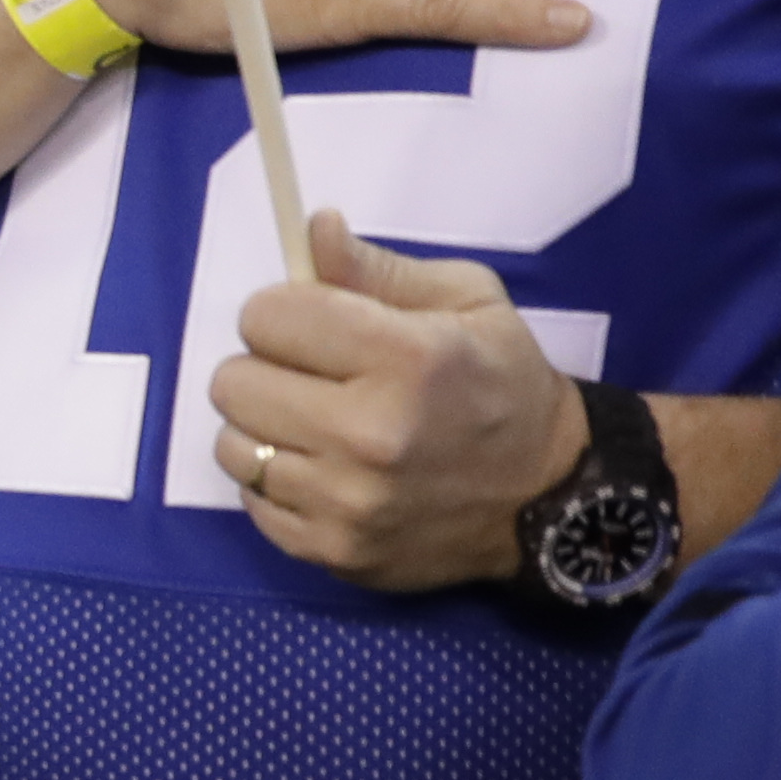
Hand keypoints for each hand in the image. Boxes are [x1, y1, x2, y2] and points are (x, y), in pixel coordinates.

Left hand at [200, 206, 589, 591]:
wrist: (547, 492)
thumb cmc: (503, 382)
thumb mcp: (466, 301)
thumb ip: (376, 269)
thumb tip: (314, 229)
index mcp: (406, 359)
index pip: (266, 317)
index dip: (284, 311)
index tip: (312, 322)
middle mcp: (371, 435)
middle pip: (233, 383)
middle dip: (265, 367)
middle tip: (312, 376)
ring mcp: (348, 502)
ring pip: (234, 445)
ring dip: (265, 427)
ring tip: (316, 423)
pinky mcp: (333, 550)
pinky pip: (252, 500)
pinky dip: (275, 481)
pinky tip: (324, 469)